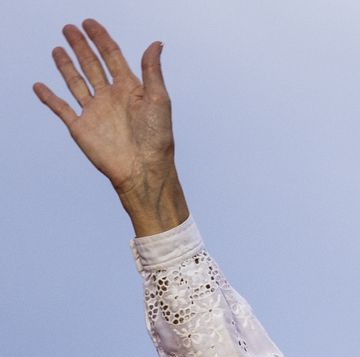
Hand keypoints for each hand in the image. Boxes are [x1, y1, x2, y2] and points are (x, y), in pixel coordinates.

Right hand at [32, 18, 188, 234]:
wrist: (144, 169)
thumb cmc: (157, 137)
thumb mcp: (158, 99)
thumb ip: (152, 71)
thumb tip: (156, 43)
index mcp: (131, 89)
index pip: (112, 57)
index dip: (101, 39)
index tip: (90, 23)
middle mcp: (111, 98)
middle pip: (92, 65)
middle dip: (81, 46)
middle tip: (69, 28)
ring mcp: (95, 112)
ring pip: (76, 82)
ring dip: (66, 66)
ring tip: (58, 49)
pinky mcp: (81, 127)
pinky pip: (61, 108)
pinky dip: (49, 97)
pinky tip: (40, 85)